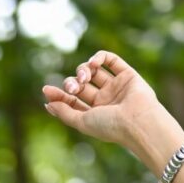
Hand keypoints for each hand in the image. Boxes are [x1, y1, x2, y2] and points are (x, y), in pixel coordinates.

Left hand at [41, 49, 167, 151]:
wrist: (137, 121)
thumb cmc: (109, 125)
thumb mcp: (81, 122)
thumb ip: (64, 112)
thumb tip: (47, 104)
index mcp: (94, 113)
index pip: (72, 100)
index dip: (59, 94)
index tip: (46, 90)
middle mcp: (105, 99)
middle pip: (80, 84)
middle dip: (72, 82)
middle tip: (75, 88)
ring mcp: (116, 86)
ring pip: (93, 71)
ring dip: (83, 69)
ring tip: (85, 77)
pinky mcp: (127, 74)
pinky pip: (111, 59)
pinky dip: (99, 57)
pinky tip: (93, 63)